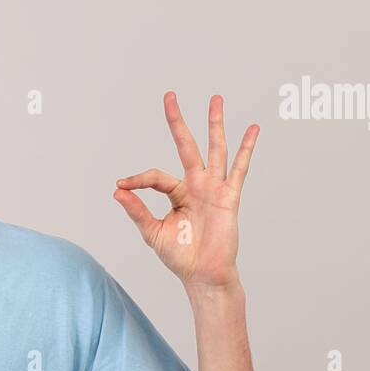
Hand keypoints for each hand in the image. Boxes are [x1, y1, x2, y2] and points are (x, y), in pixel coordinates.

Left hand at [112, 92, 257, 288]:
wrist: (203, 275)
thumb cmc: (180, 256)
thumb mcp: (152, 232)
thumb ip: (136, 210)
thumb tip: (116, 190)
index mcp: (177, 193)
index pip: (156, 176)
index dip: (137, 180)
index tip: (121, 185)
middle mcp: (196, 186)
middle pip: (186, 146)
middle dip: (177, 122)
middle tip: (169, 95)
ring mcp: (214, 189)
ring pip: (214, 149)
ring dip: (214, 124)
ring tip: (215, 99)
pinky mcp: (228, 197)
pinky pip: (239, 169)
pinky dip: (246, 149)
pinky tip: (252, 128)